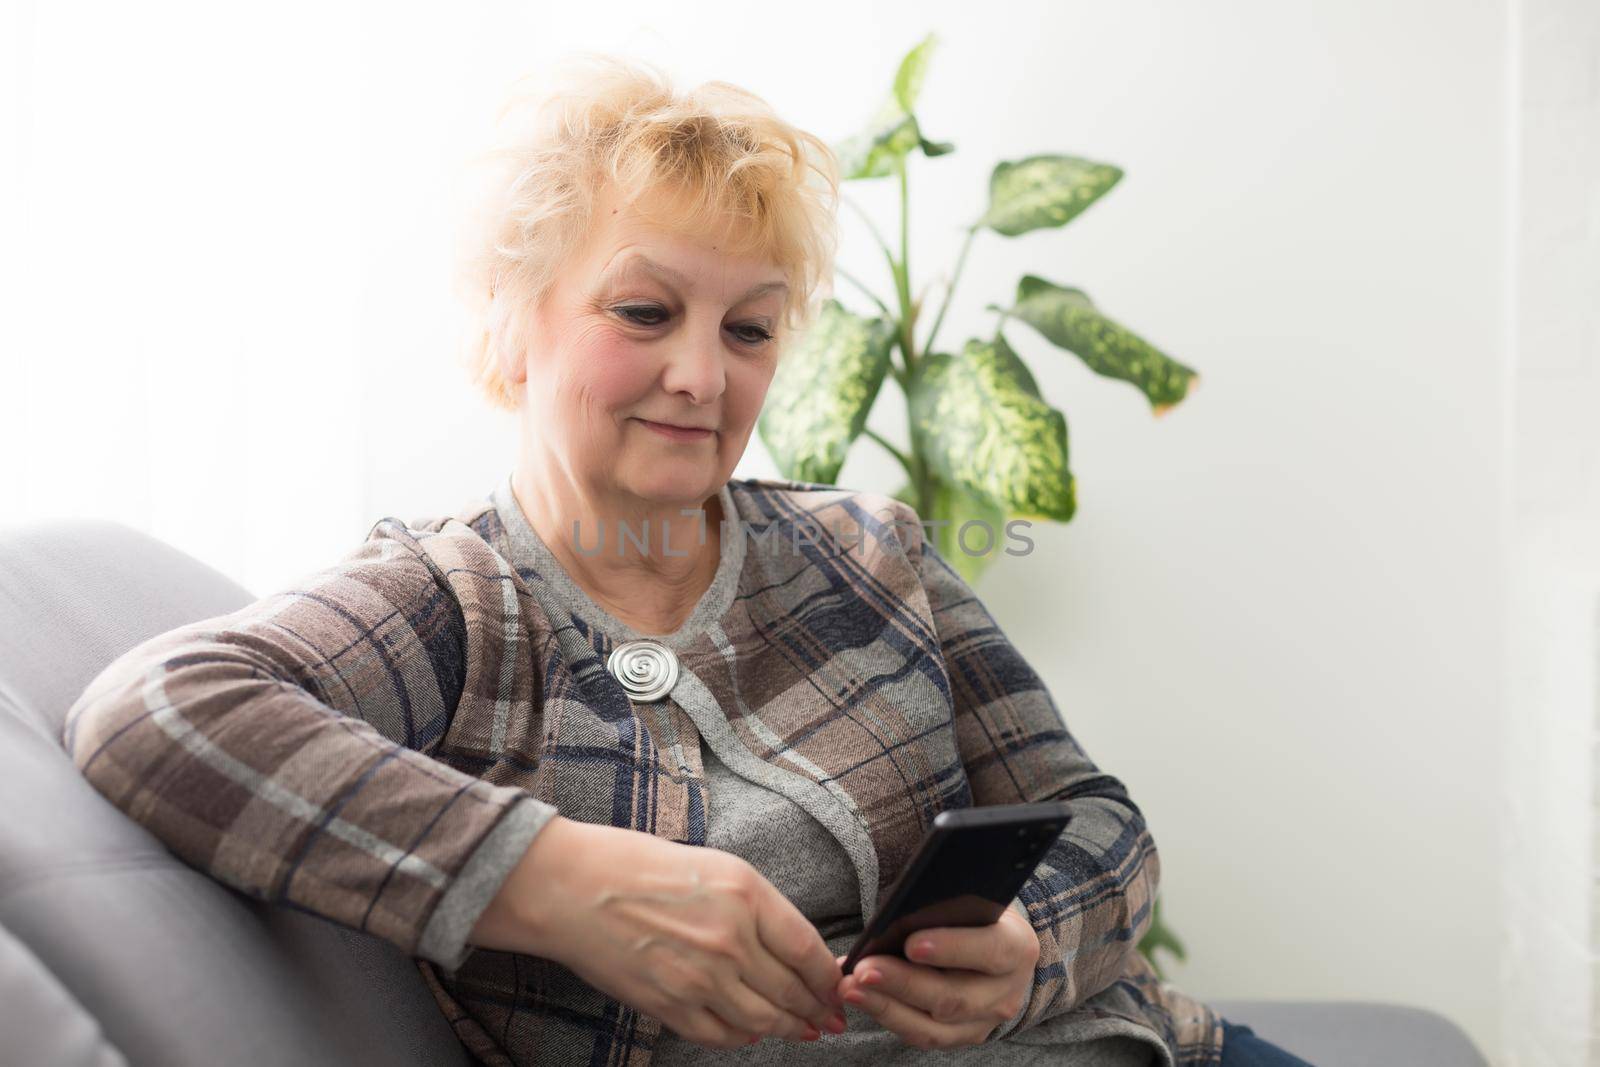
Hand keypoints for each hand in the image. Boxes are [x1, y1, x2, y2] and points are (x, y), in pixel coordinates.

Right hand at [472, 816, 846, 1049]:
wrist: (570, 888)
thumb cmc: (635, 865)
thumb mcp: (713, 866)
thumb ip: (756, 907)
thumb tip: (792, 945)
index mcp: (745, 893)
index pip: (808, 948)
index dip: (830, 976)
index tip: (841, 986)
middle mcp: (730, 939)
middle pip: (792, 990)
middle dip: (818, 1009)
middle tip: (833, 1017)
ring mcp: (701, 978)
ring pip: (763, 1019)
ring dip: (789, 1028)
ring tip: (804, 1030)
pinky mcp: (671, 1006)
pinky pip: (721, 1035)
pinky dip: (742, 1038)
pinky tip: (751, 1034)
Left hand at [833, 904, 1040, 1049]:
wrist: (1002, 950)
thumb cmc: (977, 917)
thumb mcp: (973, 904)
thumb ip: (945, 909)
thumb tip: (893, 919)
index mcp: (1016, 947)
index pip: (988, 950)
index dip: (951, 949)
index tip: (910, 943)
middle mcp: (1006, 990)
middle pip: (953, 997)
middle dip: (902, 983)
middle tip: (863, 970)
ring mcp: (987, 1021)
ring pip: (934, 1026)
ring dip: (886, 1007)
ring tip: (850, 988)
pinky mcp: (965, 1037)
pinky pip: (924, 1036)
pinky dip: (889, 1017)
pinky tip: (862, 1000)